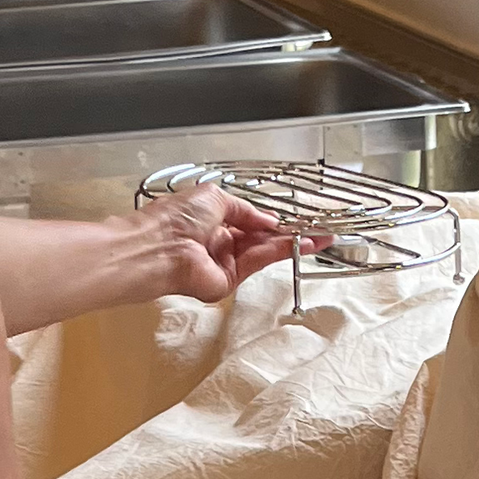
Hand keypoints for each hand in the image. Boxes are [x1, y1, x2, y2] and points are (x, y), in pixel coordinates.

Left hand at [115, 184, 301, 300]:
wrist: (160, 248)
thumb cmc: (174, 219)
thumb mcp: (215, 198)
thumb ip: (245, 209)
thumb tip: (267, 219)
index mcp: (210, 219)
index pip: (248, 221)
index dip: (272, 220)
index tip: (295, 219)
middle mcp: (218, 242)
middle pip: (260, 238)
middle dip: (289, 234)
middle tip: (316, 231)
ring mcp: (224, 262)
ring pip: (264, 251)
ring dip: (292, 244)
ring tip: (318, 238)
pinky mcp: (229, 280)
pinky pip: (259, 263)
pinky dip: (281, 252)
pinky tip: (300, 244)